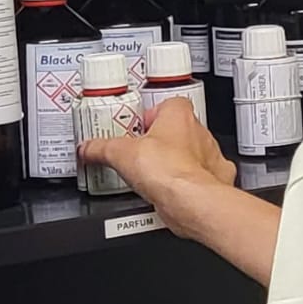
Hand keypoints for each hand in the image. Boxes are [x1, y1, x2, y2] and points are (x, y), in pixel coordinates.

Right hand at [80, 96, 235, 232]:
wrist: (192, 199)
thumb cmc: (167, 169)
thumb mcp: (119, 153)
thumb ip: (100, 148)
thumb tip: (87, 148)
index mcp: (179, 116)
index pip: (168, 104)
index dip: (150, 114)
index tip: (135, 125)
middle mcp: (200, 133)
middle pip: (178, 130)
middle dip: (158, 141)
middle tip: (138, 152)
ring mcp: (210, 156)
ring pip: (191, 154)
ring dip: (174, 162)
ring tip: (151, 174)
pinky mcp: (214, 179)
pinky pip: (201, 177)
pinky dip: (187, 182)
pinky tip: (171, 190)